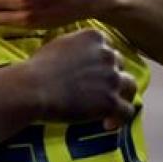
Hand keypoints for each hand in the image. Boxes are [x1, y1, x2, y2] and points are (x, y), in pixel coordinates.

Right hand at [15, 29, 136, 130]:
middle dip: (110, 76)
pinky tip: (106, 124)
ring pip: (130, 86)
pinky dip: (118, 119)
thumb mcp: (58, 45)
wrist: (32, 88)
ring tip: (109, 107)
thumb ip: (76, 47)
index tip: (92, 71)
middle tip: (97, 89)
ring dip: (120, 95)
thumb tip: (80, 54)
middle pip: (119, 65)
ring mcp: (111, 78)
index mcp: (94, 37)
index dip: (100, 60)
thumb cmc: (37, 67)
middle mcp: (107, 55)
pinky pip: (127, 111)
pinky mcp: (111, 102)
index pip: (107, 47)